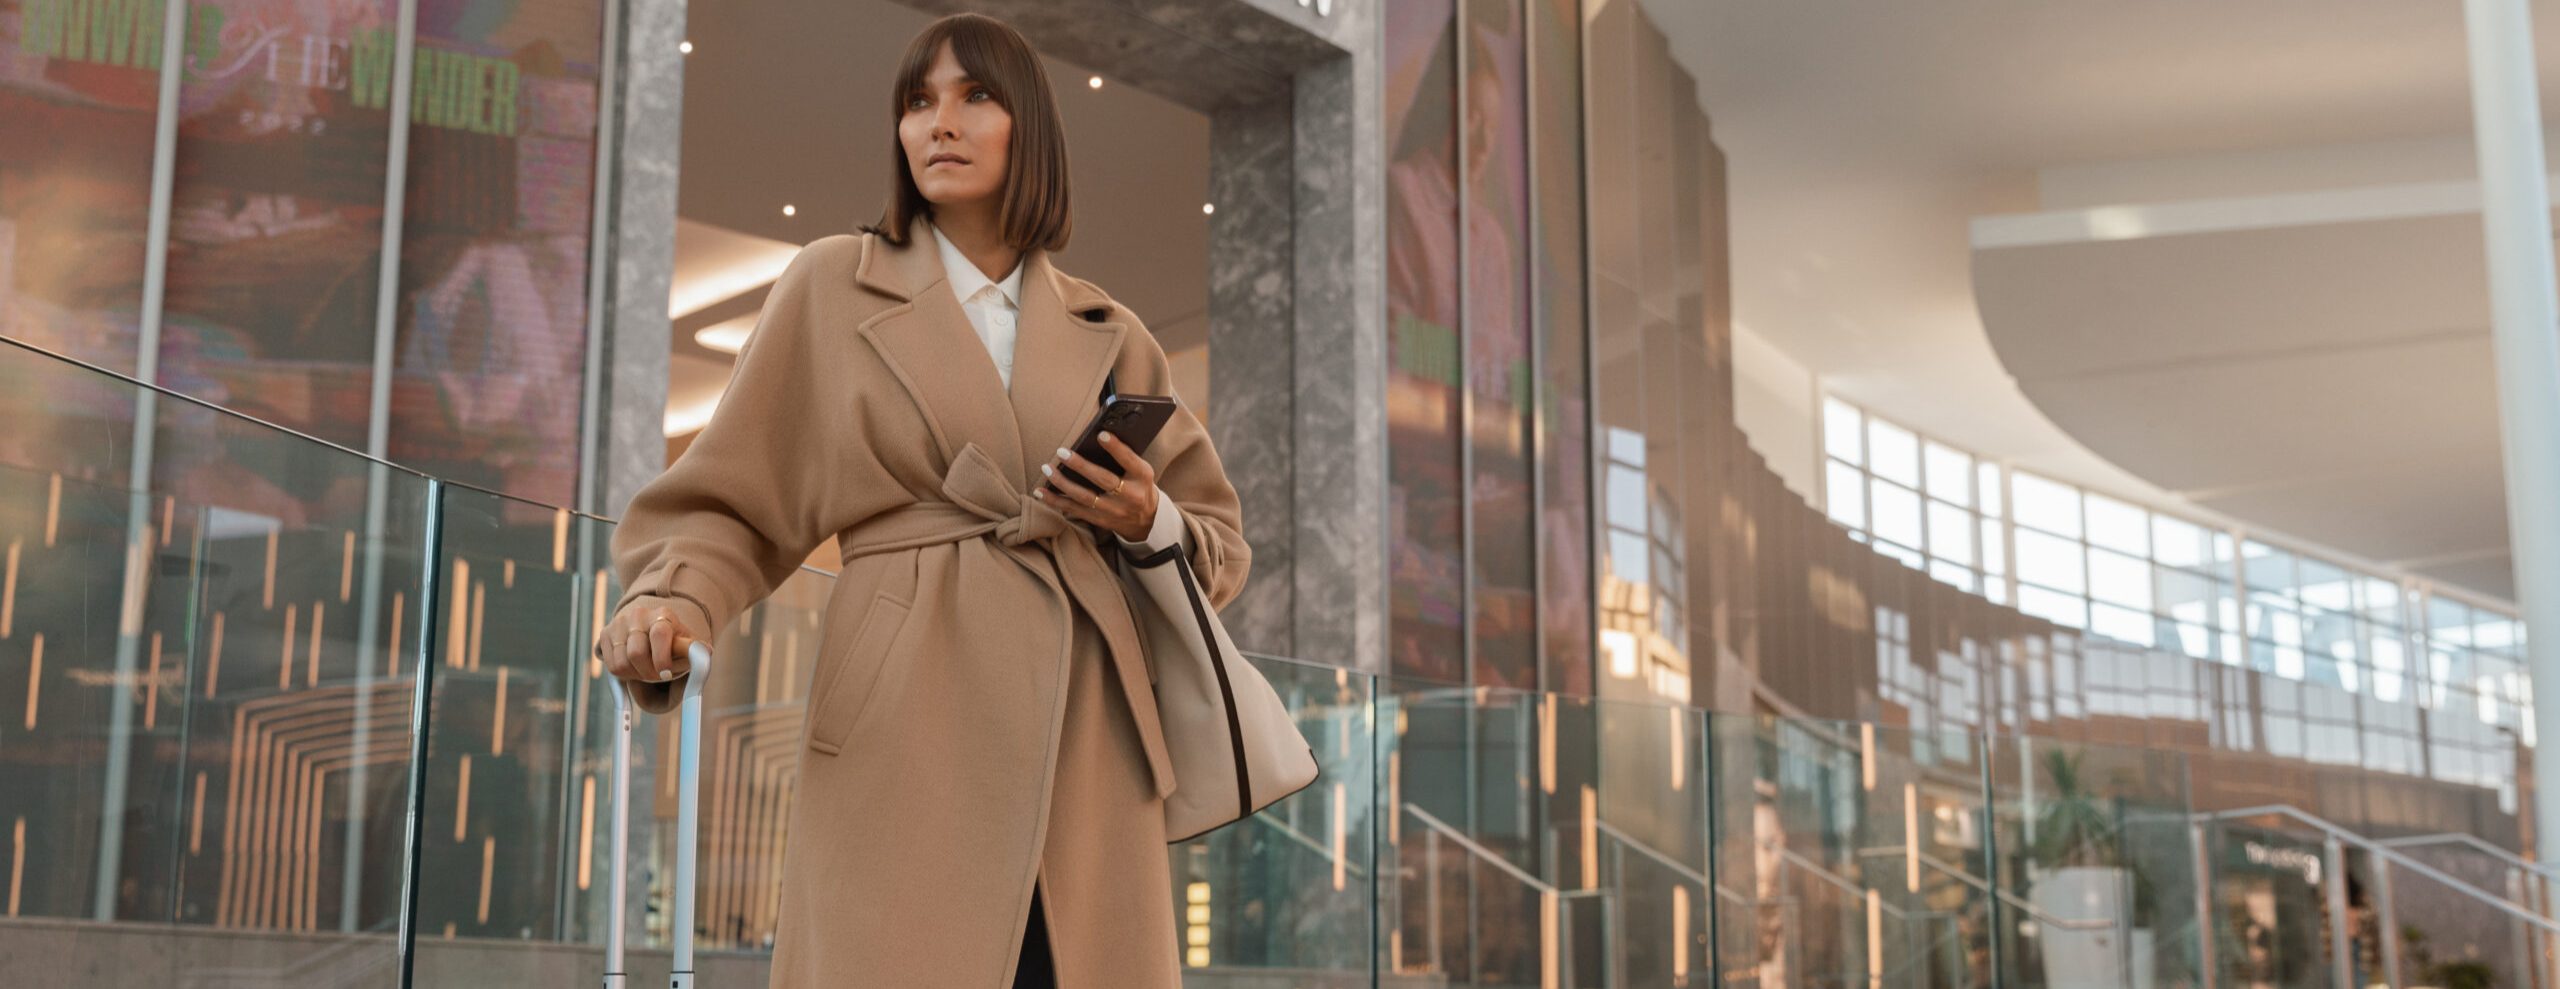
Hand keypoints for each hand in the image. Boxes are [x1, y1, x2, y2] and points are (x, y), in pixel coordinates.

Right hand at [595, 603, 695, 685]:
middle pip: (636, 653)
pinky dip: (624, 674)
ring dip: (635, 674)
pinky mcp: (606, 633)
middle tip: (657, 676)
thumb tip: (706, 651)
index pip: (659, 634)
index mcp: (663, 615)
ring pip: (622, 662)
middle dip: (648, 672)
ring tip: (646, 670)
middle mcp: (639, 614)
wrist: (652, 632)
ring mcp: (620, 622)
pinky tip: (634, 667)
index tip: (666, 674)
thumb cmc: (673, 644)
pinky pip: (611, 664)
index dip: (662, 658)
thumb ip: (694, 651)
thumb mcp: (687, 647)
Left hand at [1035, 431, 1157, 542]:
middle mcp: (1130, 496)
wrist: (1146, 519)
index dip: (1116, 448)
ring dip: (1063, 483)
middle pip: (1103, 480)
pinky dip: (1055, 500)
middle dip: (1081, 466)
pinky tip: (1040, 492)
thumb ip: (1123, 456)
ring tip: (1047, 468)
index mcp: (1142, 477)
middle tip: (1062, 452)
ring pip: (1085, 497)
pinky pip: (1074, 510)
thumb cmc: (1138, 484)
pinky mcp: (1100, 520)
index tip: (1101, 434)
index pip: (1130, 461)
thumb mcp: (1139, 470)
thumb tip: (1096, 435)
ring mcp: (1114, 511)